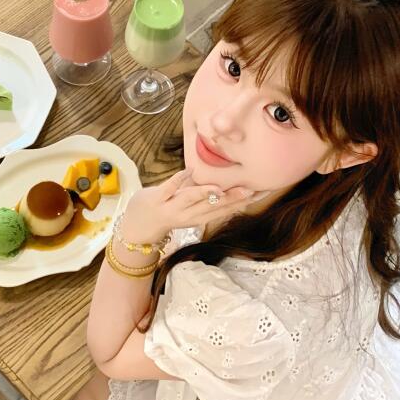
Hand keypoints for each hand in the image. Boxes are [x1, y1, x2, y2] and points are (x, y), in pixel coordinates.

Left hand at [120, 168, 269, 243]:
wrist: (137, 229)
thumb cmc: (166, 213)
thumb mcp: (189, 208)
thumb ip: (205, 198)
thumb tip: (227, 186)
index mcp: (198, 217)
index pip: (225, 209)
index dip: (243, 202)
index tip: (261, 193)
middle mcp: (188, 215)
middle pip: (213, 207)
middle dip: (232, 199)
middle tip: (250, 190)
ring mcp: (172, 207)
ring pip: (192, 200)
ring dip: (206, 193)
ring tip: (220, 188)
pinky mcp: (157, 198)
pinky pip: (169, 188)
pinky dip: (179, 179)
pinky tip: (190, 171)